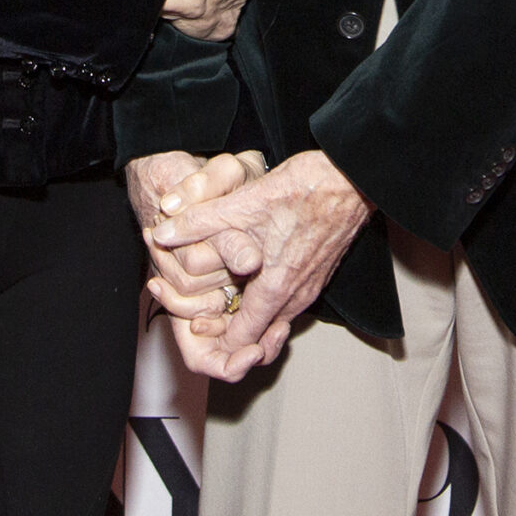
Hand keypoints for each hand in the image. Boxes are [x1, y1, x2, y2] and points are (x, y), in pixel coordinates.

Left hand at [149, 150, 371, 380]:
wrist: (353, 176)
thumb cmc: (304, 189)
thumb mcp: (241, 203)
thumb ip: (198, 221)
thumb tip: (162, 234)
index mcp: (277, 288)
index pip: (242, 339)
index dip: (215, 338)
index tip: (195, 324)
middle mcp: (297, 296)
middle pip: (260, 336)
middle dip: (230, 332)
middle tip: (203, 317)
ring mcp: (311, 285)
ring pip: (275, 318)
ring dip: (248, 316)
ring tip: (220, 298)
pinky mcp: (317, 273)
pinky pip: (288, 302)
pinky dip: (266, 301)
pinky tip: (250, 279)